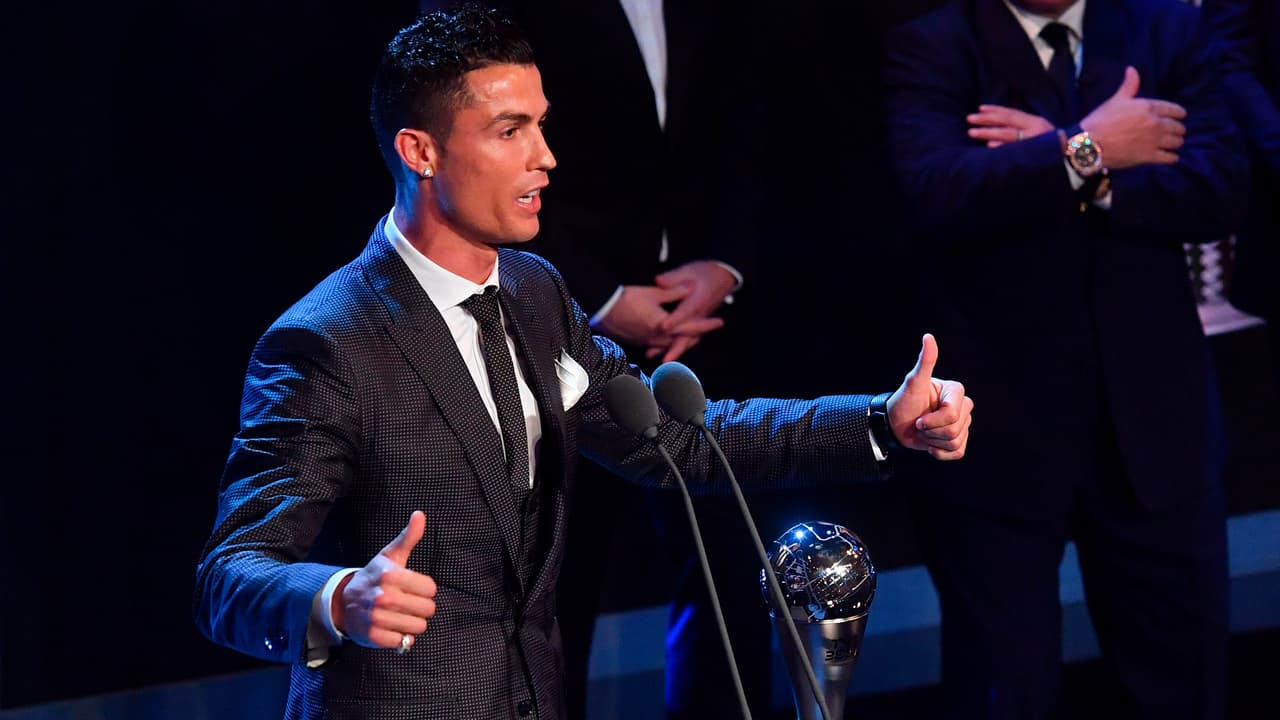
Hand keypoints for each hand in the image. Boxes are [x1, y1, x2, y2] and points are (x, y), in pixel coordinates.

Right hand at [333, 511, 437, 650]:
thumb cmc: (375, 576)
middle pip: (428, 609)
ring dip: (412, 623)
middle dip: (421, 607)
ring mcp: (377, 617)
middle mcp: (383, 596)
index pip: (431, 589)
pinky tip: (391, 626)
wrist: (344, 601)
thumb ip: (409, 537)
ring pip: (418, 627)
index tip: (414, 587)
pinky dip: (400, 637)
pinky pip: (403, 642)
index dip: (425, 589)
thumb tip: (420, 514)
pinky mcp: (373, 636)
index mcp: (391, 575)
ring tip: (399, 614)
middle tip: (407, 602)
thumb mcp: (390, 556)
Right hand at [593, 284, 716, 348]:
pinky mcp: (636, 341)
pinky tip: (663, 340)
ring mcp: (645, 342)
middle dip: (694, 336)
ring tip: (687, 336)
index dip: (706, 324)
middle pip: (681, 340)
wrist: (601, 308)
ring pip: (668, 345)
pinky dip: (664, 343)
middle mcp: (656, 338)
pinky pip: (655, 345)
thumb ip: (672, 292)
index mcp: (663, 326)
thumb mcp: (652, 292)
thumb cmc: (626, 299)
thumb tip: (689, 288)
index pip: (690, 326)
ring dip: (679, 341)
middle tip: (705, 331)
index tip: (719, 322)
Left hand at [648, 260, 737, 361]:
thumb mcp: (688, 270)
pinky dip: (677, 347)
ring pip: (688, 340)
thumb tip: (659, 280)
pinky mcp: (697, 325)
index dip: (674, 320)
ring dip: (675, 350)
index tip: (663, 326)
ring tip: (661, 361)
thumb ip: (673, 278)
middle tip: (665, 360)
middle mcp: (699, 315)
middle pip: (688, 334)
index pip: (685, 312)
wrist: (722, 277)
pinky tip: (662, 352)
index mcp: (698, 300)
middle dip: (676, 347)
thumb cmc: (703, 273)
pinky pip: (687, 338)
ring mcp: (699, 322)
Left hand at [886, 334, 972, 459]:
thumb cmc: (904, 402)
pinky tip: (930, 445)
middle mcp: (962, 406)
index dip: (933, 420)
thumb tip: (928, 337)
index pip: (952, 413)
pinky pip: (958, 452)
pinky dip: (940, 453)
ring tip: (924, 432)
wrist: (895, 425)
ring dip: (934, 441)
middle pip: (955, 429)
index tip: (919, 417)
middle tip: (920, 424)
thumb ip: (925, 362)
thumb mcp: (913, 383)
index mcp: (955, 391)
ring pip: (956, 441)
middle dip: (932, 431)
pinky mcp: (958, 441)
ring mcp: (962, 424)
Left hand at [966, 104, 1053, 147]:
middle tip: (969, 119)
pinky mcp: (1033, 153)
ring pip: (1008, 135)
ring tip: (972, 132)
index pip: (1011, 113)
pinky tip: (989, 147)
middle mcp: (1033, 129)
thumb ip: (1023, 127)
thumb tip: (1000, 127)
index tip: (979, 108)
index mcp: (1034, 121)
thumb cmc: (1053, 144)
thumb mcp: (1039, 130)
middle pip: (1006, 122)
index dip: (995, 110)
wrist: (1075, 153)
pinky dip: (1002, 148)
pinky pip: (1015, 150)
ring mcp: (1033, 141)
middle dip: (986, 120)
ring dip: (989, 133)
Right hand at [1080, 66, 1185, 168]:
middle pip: (1178, 127)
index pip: (1175, 110)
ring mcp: (1154, 141)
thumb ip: (1129, 85)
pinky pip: (1169, 158)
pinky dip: (1172, 158)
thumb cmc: (1101, 120)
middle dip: (1178, 129)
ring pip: (1177, 142)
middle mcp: (1156, 123)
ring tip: (1172, 144)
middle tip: (1175, 132)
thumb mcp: (1116, 99)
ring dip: (1176, 143)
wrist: (1090, 143)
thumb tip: (1132, 69)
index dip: (1179, 114)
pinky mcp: (1149, 157)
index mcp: (1149, 107)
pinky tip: (1170, 157)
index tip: (1179, 117)